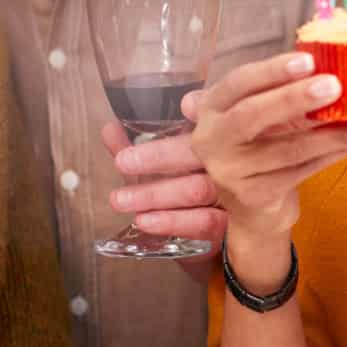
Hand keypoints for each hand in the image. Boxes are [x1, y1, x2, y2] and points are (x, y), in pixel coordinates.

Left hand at [102, 120, 225, 281]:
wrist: (222, 242)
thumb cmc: (192, 191)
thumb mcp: (166, 166)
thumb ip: (138, 147)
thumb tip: (109, 128)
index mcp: (221, 140)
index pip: (214, 119)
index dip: (202, 107)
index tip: (182, 104)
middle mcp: (234, 164)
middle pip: (203, 153)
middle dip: (160, 157)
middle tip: (123, 162)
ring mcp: (236, 196)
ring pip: (198, 189)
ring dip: (156, 194)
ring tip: (119, 200)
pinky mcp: (233, 227)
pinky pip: (205, 222)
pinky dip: (173, 220)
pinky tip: (145, 220)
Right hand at [191, 51, 346, 243]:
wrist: (246, 204)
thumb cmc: (259, 141)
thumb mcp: (258, 111)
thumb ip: (281, 89)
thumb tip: (336, 62)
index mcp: (213, 106)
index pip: (238, 82)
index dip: (272, 71)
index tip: (309, 60)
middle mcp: (213, 138)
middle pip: (252, 116)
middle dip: (294, 99)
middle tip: (335, 85)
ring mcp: (231, 172)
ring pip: (290, 149)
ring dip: (336, 133)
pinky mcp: (255, 196)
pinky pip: (304, 171)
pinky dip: (336, 153)